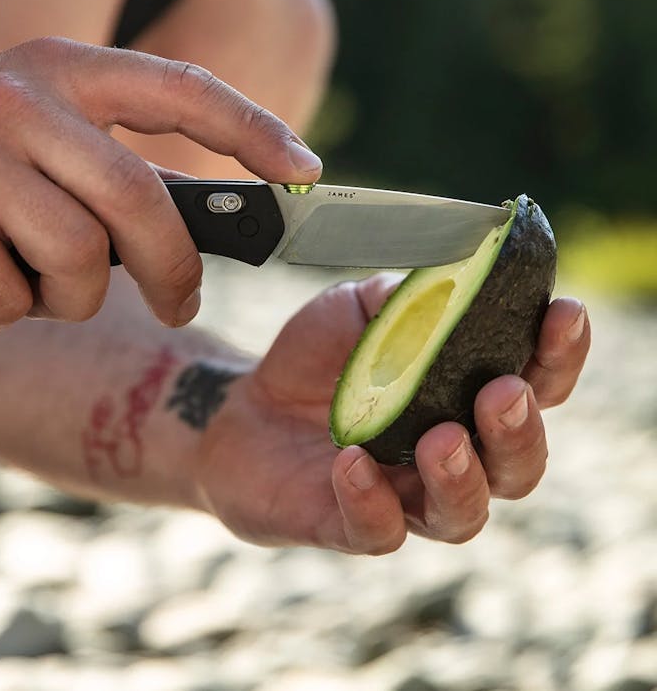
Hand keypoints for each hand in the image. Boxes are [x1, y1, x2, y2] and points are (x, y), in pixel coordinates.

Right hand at [0, 37, 320, 328]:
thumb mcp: (28, 138)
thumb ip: (107, 168)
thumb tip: (205, 224)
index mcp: (55, 67)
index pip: (179, 88)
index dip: (253, 129)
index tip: (307, 170)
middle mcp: (16, 97)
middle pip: (142, 200)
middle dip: (174, 269)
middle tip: (180, 302)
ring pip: (80, 260)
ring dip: (67, 297)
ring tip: (26, 282)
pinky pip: (11, 299)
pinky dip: (3, 313)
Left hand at [195, 274, 589, 552]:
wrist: (242, 406)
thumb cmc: (316, 358)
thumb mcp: (357, 308)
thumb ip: (406, 297)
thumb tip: (449, 275)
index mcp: (465, 395)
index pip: (535, 384)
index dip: (558, 354)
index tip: (563, 312)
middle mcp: (452, 455)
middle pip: (518, 465)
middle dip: (521, 430)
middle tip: (502, 391)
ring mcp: (404, 496)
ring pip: (462, 514)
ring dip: (462, 477)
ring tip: (443, 438)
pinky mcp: (351, 524)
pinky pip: (377, 531)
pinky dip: (371, 500)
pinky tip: (352, 462)